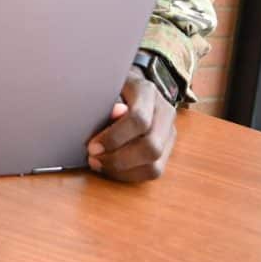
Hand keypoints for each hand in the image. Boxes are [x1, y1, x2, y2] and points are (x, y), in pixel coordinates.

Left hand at [86, 66, 176, 181]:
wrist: (129, 87)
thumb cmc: (111, 87)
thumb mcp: (105, 86)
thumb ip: (108, 101)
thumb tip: (115, 113)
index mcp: (147, 91)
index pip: (138, 119)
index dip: (114, 137)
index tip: (91, 146)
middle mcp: (164, 111)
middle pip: (151, 147)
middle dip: (119, 159)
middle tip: (93, 159)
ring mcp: (169, 132)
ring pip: (155, 165)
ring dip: (123, 170)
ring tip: (99, 164)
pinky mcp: (167, 149)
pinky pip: (154, 171)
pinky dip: (130, 175)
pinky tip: (111, 169)